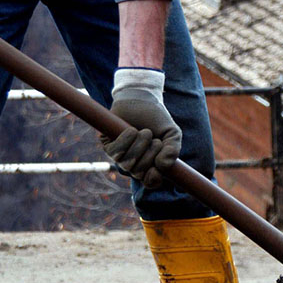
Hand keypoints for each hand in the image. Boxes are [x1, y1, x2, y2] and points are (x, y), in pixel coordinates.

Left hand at [102, 69, 181, 187]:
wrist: (141, 99)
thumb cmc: (157, 119)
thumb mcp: (172, 134)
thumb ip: (173, 150)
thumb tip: (163, 166)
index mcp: (151, 165)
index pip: (150, 182)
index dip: (154, 178)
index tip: (158, 165)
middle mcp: (135, 164)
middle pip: (138, 172)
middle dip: (149, 155)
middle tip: (154, 139)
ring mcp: (121, 157)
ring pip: (127, 164)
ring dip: (139, 146)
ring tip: (145, 132)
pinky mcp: (109, 146)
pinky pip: (116, 152)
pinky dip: (126, 140)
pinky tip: (131, 130)